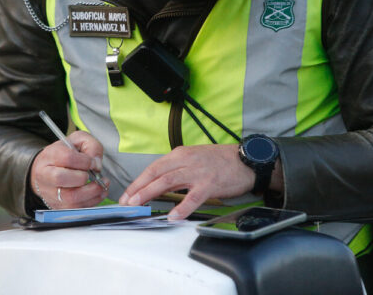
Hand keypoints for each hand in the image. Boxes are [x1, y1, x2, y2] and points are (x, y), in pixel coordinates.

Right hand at [30, 130, 108, 208]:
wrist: (46, 170)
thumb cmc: (63, 155)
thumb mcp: (77, 141)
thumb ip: (91, 145)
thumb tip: (97, 164)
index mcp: (50, 156)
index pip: (67, 158)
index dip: (85, 161)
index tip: (93, 163)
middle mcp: (45, 175)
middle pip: (61, 178)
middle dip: (83, 177)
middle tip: (95, 175)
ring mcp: (50, 193)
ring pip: (69, 198)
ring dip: (91, 193)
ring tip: (102, 185)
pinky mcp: (57, 206)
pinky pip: (75, 209)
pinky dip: (91, 202)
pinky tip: (98, 193)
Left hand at [118, 144, 254, 219]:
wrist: (245, 160)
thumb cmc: (220, 161)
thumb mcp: (194, 158)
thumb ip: (177, 169)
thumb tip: (158, 184)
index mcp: (180, 154)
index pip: (153, 168)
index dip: (138, 182)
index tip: (127, 194)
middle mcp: (185, 160)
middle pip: (155, 174)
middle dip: (138, 189)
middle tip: (126, 202)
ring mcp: (197, 172)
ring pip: (167, 182)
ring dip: (149, 194)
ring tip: (139, 206)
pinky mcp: (209, 184)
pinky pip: (192, 197)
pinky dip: (181, 207)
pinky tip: (172, 216)